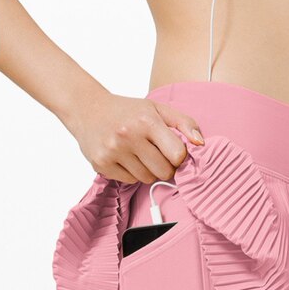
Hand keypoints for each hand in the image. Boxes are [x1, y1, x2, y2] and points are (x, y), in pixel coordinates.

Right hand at [64, 90, 205, 183]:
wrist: (87, 108)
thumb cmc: (128, 110)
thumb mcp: (158, 109)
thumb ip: (184, 123)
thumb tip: (201, 144)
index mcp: (146, 121)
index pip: (177, 154)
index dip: (179, 157)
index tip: (173, 152)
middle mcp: (128, 136)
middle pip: (163, 171)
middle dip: (165, 166)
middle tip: (157, 155)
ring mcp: (113, 151)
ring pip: (147, 178)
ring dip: (148, 170)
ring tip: (139, 154)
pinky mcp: (101, 164)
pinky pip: (130, 181)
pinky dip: (132, 173)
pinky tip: (125, 158)